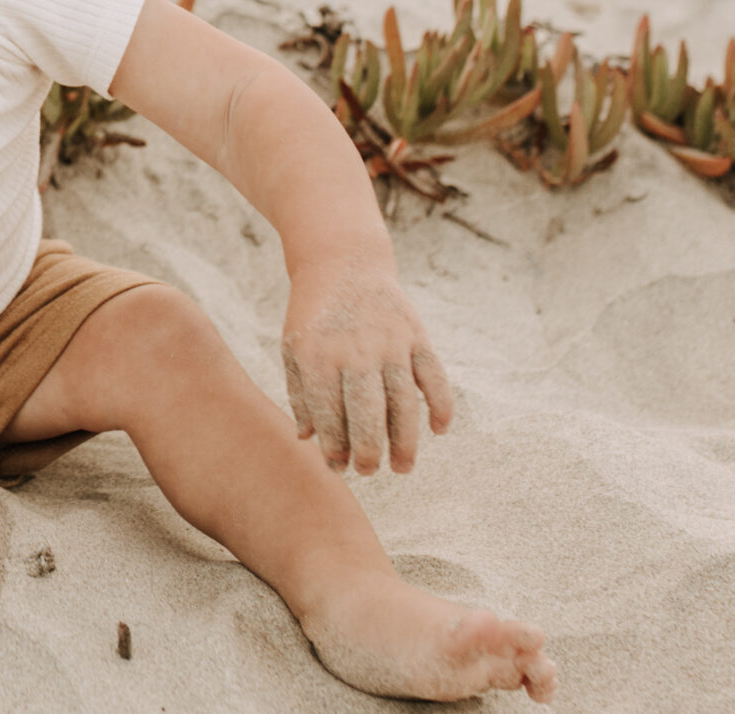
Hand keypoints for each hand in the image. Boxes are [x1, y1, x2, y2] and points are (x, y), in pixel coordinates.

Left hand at [279, 258, 454, 475]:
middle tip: (369, 472)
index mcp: (318, 354)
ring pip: (404, 402)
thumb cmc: (313, 313)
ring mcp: (390, 342)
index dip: (334, 445)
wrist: (341, 261)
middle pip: (367, 413)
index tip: (337, 468)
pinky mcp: (416, 335)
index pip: (329, 412)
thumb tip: (308, 440)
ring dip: (405, 440)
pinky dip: (441, 404)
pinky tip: (439, 430)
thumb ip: (300, 393)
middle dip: (369, 451)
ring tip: (401, 468)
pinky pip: (434, 376)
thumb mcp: (293, 347)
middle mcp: (355, 350)